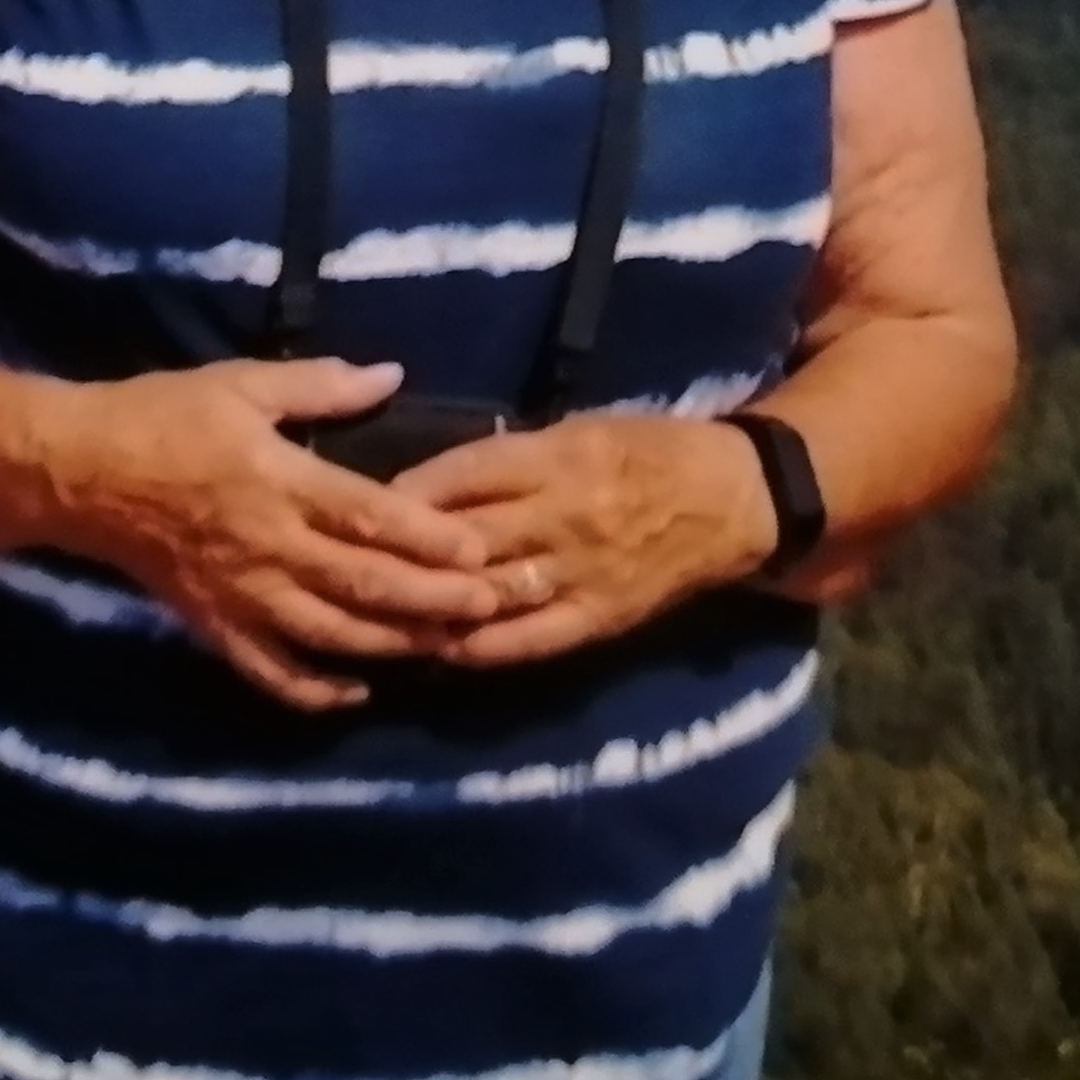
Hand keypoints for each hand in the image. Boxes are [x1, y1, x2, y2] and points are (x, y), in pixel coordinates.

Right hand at [40, 358, 503, 709]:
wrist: (79, 473)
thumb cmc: (163, 417)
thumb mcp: (241, 384)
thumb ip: (320, 386)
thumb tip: (391, 375)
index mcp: (278, 482)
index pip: (369, 516)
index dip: (428, 537)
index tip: (480, 549)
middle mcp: (268, 548)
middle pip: (362, 585)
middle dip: (432, 600)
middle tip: (490, 607)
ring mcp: (240, 595)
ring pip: (329, 635)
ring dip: (391, 646)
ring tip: (446, 648)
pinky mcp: (214, 626)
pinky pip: (270, 672)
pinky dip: (315, 691)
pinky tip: (358, 692)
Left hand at [393, 416, 777, 668]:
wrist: (732, 501)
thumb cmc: (649, 450)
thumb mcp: (579, 429)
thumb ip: (510, 458)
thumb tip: (432, 482)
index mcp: (558, 457)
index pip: (462, 477)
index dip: (405, 496)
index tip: (356, 506)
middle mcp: (564, 516)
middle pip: (465, 540)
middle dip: (404, 557)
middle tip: (348, 567)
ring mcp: (581, 573)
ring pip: (489, 595)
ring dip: (431, 609)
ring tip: (376, 616)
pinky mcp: (597, 618)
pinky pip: (529, 641)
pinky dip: (480, 648)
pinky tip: (440, 651)